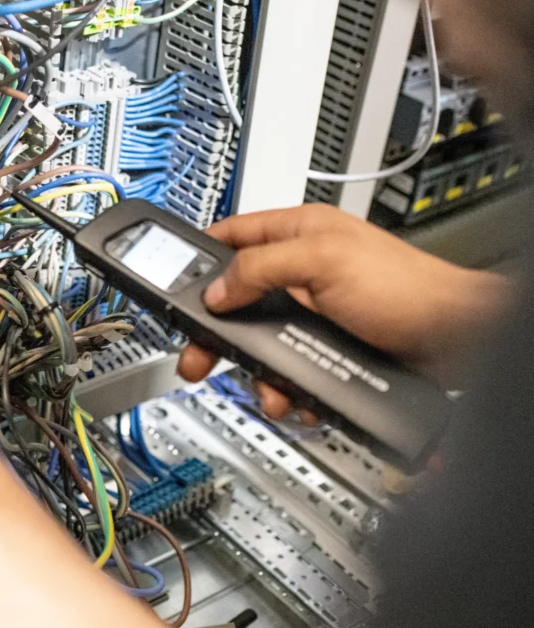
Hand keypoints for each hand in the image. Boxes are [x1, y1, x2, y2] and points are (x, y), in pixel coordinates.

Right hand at [176, 204, 506, 415]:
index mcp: (299, 233)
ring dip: (254, 368)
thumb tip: (216, 289)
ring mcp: (313, 312)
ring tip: (262, 384)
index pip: (230, 236)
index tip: (170, 281)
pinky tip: (290, 395)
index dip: (196, 258)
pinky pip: (286, 370)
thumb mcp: (323, 260)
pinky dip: (283, 388)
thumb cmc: (408, 288)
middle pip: (236, 299)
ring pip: (259, 342)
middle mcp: (302, 271)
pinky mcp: (324, 348)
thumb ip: (261, 267)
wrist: (458, 340)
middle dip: (216, 331)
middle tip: (195, 353)